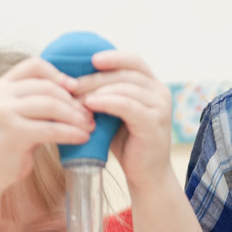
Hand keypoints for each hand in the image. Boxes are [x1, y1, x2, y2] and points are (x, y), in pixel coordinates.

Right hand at [0, 57, 92, 188]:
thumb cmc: (8, 142)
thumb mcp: (17, 113)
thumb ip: (36, 99)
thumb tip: (75, 91)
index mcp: (2, 85)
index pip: (34, 65)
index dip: (58, 74)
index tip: (75, 88)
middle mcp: (1, 95)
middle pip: (47, 87)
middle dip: (72, 101)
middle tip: (89, 113)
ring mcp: (6, 113)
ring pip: (51, 106)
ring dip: (75, 117)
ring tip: (89, 126)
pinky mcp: (14, 133)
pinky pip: (51, 129)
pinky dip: (71, 133)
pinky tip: (82, 138)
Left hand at [77, 50, 172, 188]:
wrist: (145, 175)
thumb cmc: (126, 143)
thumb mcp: (114, 112)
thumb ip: (105, 94)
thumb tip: (73, 77)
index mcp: (152, 86)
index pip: (134, 61)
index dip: (113, 57)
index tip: (89, 59)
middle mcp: (160, 92)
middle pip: (125, 73)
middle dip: (95, 77)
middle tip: (71, 84)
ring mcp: (160, 107)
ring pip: (125, 87)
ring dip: (97, 90)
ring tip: (75, 97)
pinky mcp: (154, 123)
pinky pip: (127, 105)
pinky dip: (107, 102)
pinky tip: (90, 104)